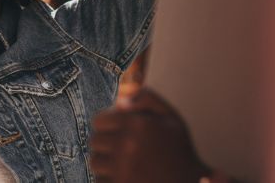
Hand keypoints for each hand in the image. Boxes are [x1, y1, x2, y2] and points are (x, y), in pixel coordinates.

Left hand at [90, 88, 207, 182]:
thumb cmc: (180, 150)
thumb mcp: (171, 117)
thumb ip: (147, 98)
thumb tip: (120, 101)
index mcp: (136, 124)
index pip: (99, 121)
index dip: (107, 126)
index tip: (117, 132)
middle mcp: (127, 145)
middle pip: (95, 142)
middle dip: (106, 144)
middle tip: (122, 150)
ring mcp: (122, 169)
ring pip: (95, 162)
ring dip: (106, 163)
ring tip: (124, 165)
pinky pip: (101, 180)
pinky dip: (110, 180)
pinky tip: (127, 178)